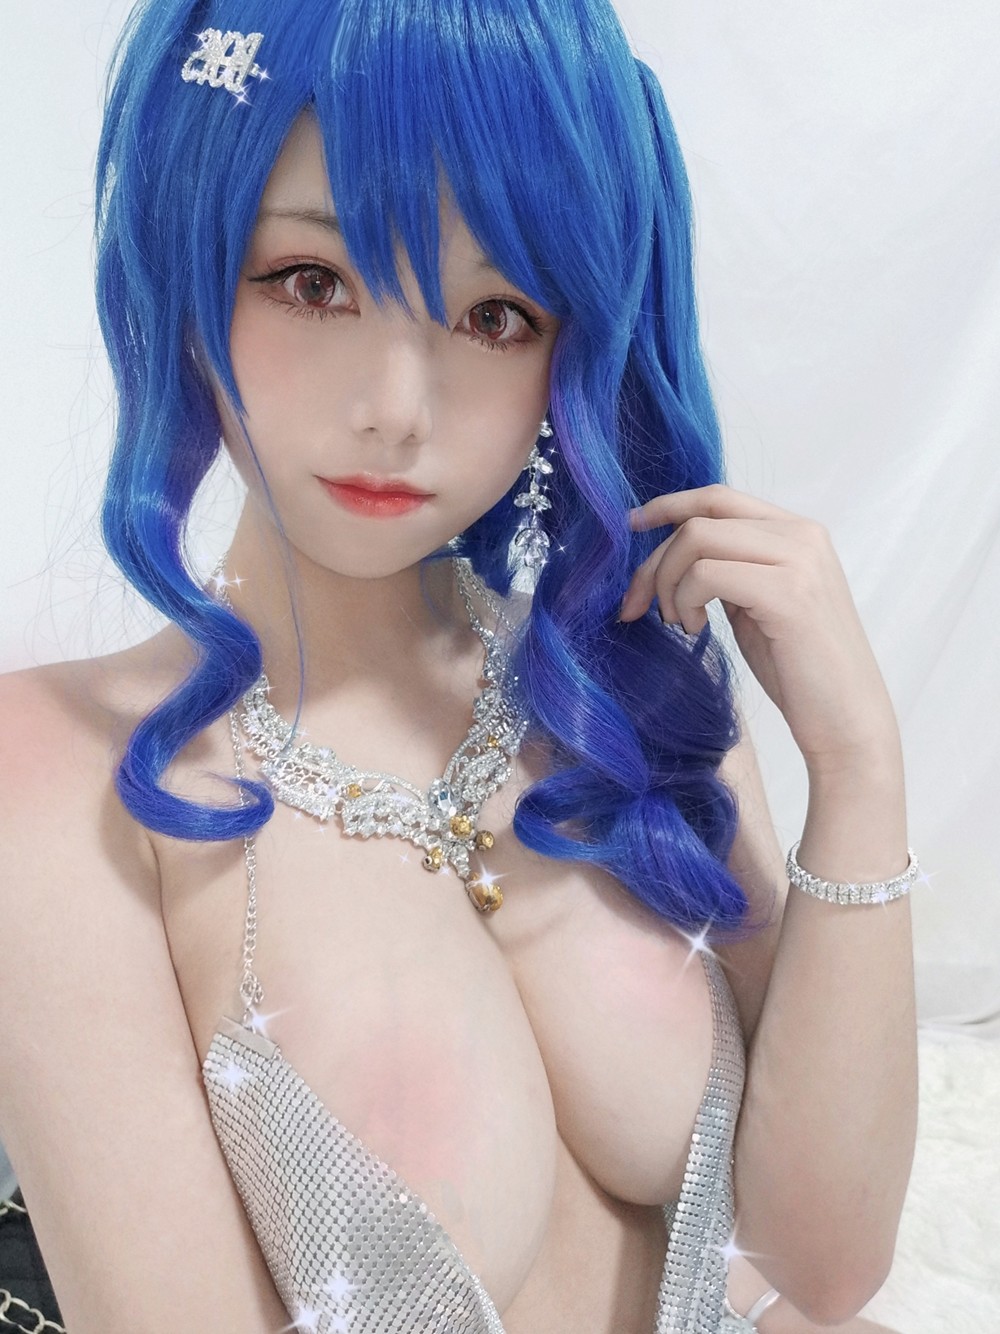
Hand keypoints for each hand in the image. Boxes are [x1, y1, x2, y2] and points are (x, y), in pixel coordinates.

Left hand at [619, 484, 899, 772]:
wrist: (847, 720)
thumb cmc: (798, 669)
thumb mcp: (756, 603)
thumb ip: (728, 567)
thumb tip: (669, 552)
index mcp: (797, 532)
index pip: (719, 498)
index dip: (668, 506)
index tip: (631, 525)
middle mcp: (802, 535)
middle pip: (699, 520)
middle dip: (654, 561)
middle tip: (637, 605)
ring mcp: (799, 560)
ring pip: (697, 539)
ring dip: (668, 583)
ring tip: (679, 623)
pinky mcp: (788, 593)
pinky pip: (706, 574)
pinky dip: (685, 600)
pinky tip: (695, 630)